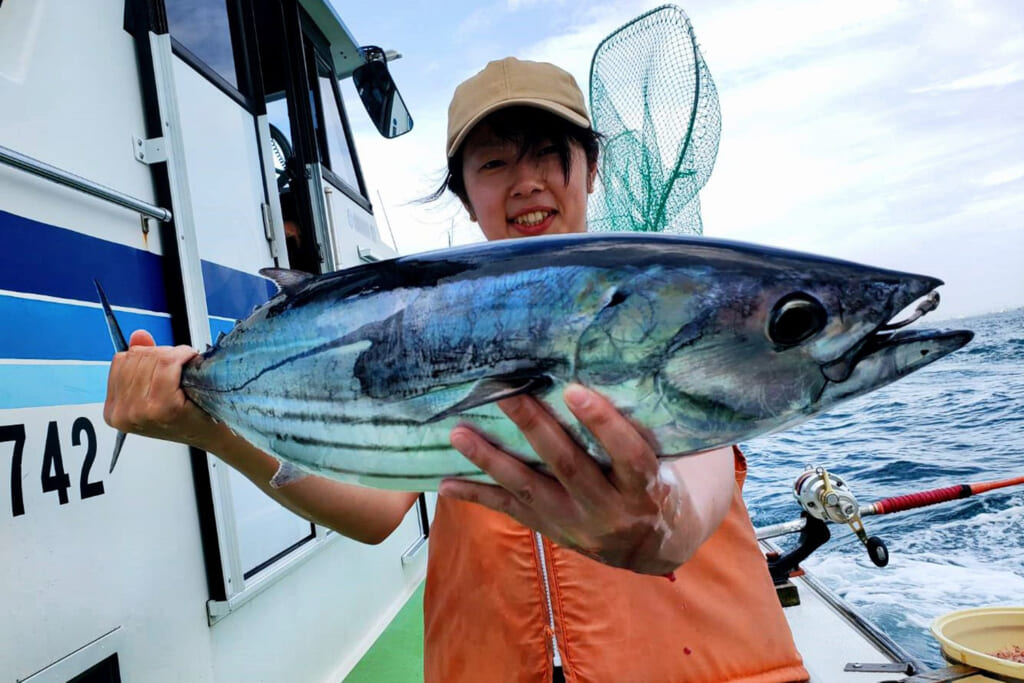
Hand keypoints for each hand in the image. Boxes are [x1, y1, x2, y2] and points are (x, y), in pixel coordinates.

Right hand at [103, 330, 221, 450]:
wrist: (212, 432)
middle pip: (137, 357)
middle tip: (179, 364)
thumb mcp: (156, 389)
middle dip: (162, 354)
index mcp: (114, 410)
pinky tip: (191, 362)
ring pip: (154, 358)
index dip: (146, 353)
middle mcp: (122, 413)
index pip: (120, 360)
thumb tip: (139, 335)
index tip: (163, 361)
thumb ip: (143, 361)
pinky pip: (167, 365)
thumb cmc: (188, 414)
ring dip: (174, 355)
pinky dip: (182, 357)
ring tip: (185, 367)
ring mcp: (140, 411)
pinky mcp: (162, 407)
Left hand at [440, 384, 713, 574]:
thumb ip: (637, 431)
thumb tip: (600, 371)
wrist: (654, 545)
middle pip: (568, 465)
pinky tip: (445, 483)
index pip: (628, 454)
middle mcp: (609, 509)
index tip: (574, 389)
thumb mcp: (664, 461)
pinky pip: (510, 512)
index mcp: (645, 487)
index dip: (602, 423)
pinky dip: (477, 496)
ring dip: (491, 460)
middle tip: (505, 394)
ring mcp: (576, 524)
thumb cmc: (658, 482)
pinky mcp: (551, 529)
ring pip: (529, 489)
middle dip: (534, 428)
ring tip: (459, 433)